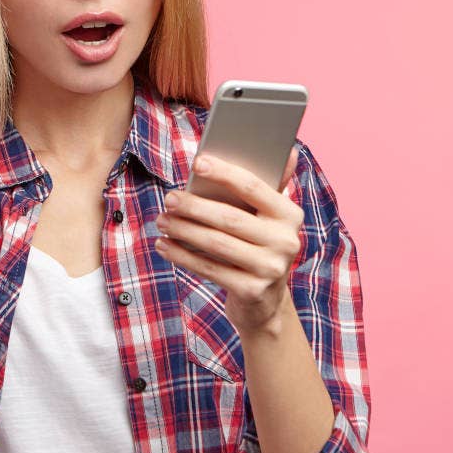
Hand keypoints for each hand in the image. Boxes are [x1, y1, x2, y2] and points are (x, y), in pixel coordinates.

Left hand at [154, 147, 303, 336]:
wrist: (266, 303)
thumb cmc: (258, 245)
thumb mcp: (268, 217)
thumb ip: (269, 186)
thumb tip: (287, 150)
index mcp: (290, 215)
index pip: (254, 187)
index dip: (224, 173)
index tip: (196, 162)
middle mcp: (286, 241)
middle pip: (230, 217)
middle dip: (194, 206)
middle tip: (169, 198)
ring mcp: (270, 268)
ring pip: (216, 243)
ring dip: (183, 230)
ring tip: (162, 220)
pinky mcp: (252, 290)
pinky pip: (209, 269)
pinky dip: (182, 255)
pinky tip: (164, 245)